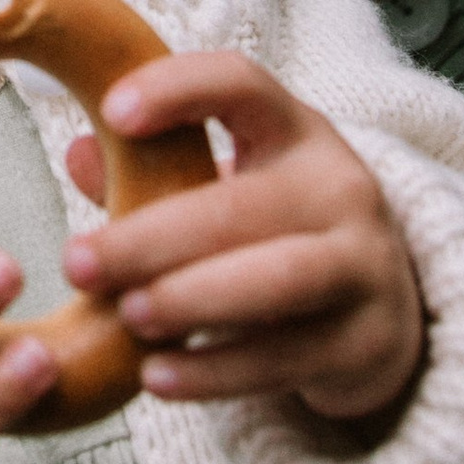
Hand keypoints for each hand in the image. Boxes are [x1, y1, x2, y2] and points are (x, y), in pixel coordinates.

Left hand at [62, 50, 422, 426]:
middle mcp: (340, 189)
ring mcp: (364, 267)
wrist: (386, 316)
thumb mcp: (235, 188)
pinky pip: (284, 360)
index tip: (114, 113)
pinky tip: (155, 377)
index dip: (179, 90)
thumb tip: (83, 155)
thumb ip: (160, 174)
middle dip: (151, 236)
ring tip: (127, 315)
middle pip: (244, 205)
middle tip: (77, 263)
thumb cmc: (283, 236)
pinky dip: (215, 372)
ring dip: (192, 298)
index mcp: (296, 133)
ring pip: (277, 279)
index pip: (243, 86)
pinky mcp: (368, 343)